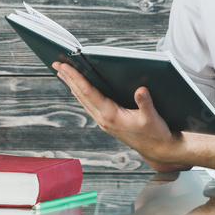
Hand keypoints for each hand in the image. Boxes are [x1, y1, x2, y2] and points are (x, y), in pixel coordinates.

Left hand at [52, 62, 192, 170]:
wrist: (158, 150)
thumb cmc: (156, 134)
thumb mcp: (153, 117)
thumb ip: (145, 103)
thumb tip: (141, 90)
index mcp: (111, 116)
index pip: (89, 93)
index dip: (76, 78)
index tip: (65, 67)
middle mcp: (103, 119)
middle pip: (81, 95)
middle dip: (68, 79)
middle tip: (56, 64)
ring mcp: (104, 122)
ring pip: (83, 100)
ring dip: (72, 85)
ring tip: (63, 73)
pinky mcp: (107, 122)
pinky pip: (89, 105)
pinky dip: (81, 93)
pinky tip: (79, 88)